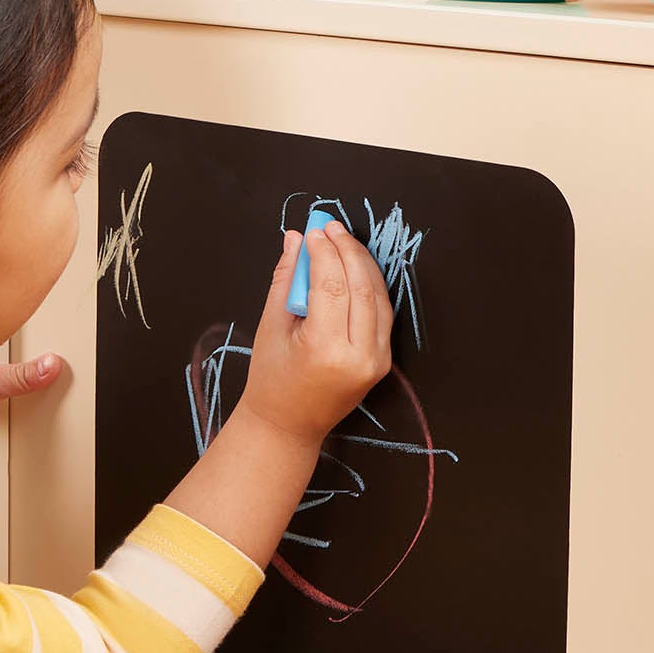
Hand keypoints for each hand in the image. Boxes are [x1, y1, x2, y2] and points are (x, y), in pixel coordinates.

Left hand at [0, 350, 63, 478]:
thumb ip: (19, 374)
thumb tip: (50, 364)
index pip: (21, 345)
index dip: (41, 348)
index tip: (64, 351)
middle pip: (30, 373)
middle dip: (43, 377)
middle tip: (66, 375)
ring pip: (30, 399)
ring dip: (38, 403)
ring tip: (58, 398)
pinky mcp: (3, 425)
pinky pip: (26, 423)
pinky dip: (33, 424)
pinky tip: (44, 420)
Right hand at [236, 220, 393, 450]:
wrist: (288, 425)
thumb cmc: (272, 380)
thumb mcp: (270, 328)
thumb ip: (286, 280)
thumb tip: (295, 239)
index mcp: (326, 350)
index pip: (332, 285)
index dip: (324, 252)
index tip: (313, 231)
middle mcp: (359, 356)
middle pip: (361, 287)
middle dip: (347, 250)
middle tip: (330, 228)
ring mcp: (376, 361)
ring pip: (378, 297)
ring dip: (363, 264)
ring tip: (342, 241)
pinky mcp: (383, 362)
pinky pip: (381, 314)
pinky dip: (370, 286)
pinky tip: (355, 267)